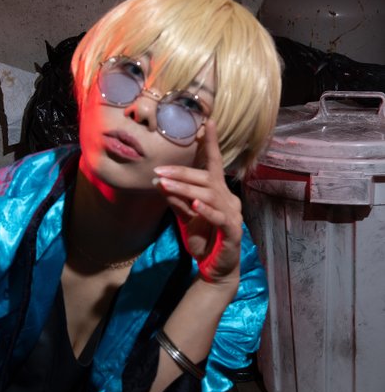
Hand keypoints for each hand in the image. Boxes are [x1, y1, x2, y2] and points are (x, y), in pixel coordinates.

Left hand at [153, 120, 242, 289]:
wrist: (215, 269)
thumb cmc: (203, 240)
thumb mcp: (185, 217)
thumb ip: (176, 200)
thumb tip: (160, 183)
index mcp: (218, 193)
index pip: (214, 164)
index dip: (210, 143)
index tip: (206, 122)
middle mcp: (228, 199)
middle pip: (206, 179)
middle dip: (181, 174)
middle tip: (158, 172)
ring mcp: (232, 215)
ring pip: (209, 195)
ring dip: (186, 189)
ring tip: (165, 186)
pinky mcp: (232, 232)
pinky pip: (220, 218)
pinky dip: (207, 210)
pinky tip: (195, 204)